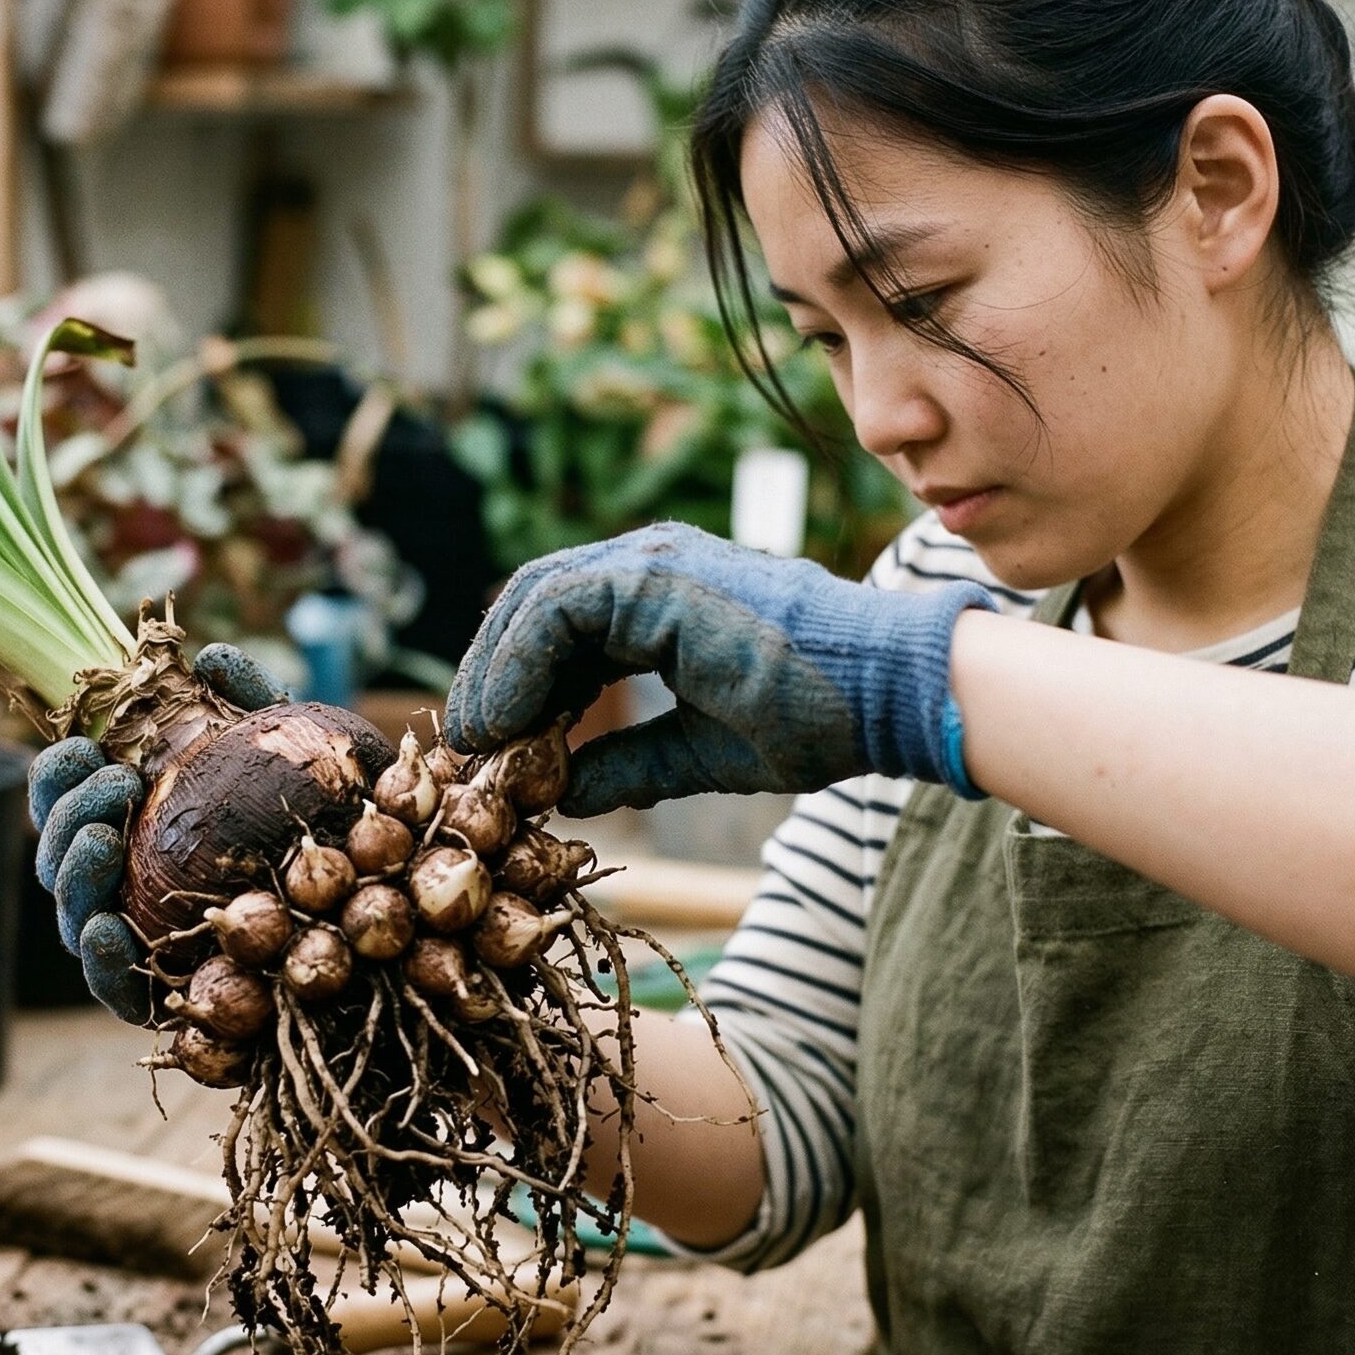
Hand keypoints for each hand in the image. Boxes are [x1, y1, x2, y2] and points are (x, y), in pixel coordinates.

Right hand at [30, 644, 287, 1020]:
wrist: (359, 930)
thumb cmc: (311, 834)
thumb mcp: (287, 762)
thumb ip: (250, 707)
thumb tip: (212, 657)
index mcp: (129, 824)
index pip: (67, 795)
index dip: (59, 770)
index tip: (87, 746)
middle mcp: (117, 883)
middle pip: (56, 852)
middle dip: (69, 813)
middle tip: (114, 785)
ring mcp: (128, 942)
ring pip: (71, 914)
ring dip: (73, 874)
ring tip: (104, 841)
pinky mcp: (153, 1002)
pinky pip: (110, 985)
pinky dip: (100, 957)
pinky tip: (107, 928)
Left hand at [444, 521, 994, 814]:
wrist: (889, 694)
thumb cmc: (818, 719)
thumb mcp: (698, 751)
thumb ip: (628, 762)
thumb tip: (559, 792)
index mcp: (660, 598)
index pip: (557, 624)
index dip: (514, 682)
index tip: (492, 746)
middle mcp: (649, 565)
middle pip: (531, 604)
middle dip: (488, 674)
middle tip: (465, 743)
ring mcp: (651, 562)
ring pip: (531, 599)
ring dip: (491, 673)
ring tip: (474, 740)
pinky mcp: (654, 575)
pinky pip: (552, 610)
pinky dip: (515, 665)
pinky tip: (502, 722)